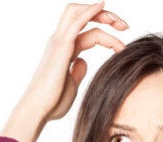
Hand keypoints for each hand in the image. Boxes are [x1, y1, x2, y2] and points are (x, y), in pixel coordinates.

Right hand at [2, 2, 127, 141]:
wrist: (38, 110)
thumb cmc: (52, 102)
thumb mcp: (71, 84)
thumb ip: (77, 71)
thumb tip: (83, 62)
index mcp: (64, 50)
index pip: (87, 31)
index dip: (107, 35)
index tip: (122, 47)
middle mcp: (60, 42)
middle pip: (82, 16)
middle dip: (105, 16)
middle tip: (124, 27)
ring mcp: (59, 42)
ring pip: (78, 14)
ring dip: (103, 14)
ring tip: (121, 25)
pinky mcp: (60, 47)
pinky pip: (76, 21)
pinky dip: (89, 11)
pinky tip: (102, 6)